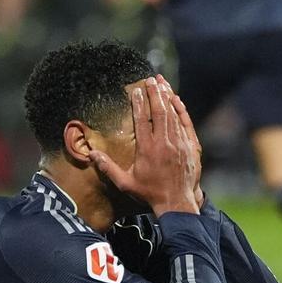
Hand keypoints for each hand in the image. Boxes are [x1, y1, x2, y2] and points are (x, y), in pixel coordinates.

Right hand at [90, 77, 199, 216]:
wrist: (177, 203)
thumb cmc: (150, 194)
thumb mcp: (125, 183)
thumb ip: (108, 167)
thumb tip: (90, 154)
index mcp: (147, 149)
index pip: (141, 120)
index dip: (138, 103)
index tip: (135, 91)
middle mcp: (164, 144)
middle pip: (159, 112)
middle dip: (154, 93)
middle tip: (150, 79)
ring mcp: (179, 145)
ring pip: (173, 115)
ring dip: (167, 98)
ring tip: (162, 83)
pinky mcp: (191, 148)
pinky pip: (186, 124)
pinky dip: (181, 111)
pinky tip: (176, 100)